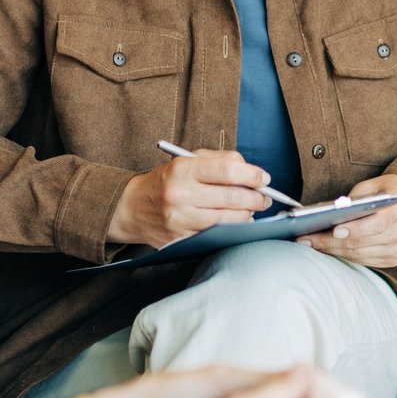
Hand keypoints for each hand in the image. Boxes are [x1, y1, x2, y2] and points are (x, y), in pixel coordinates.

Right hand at [108, 149, 270, 246]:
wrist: (131, 208)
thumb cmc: (164, 181)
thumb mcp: (186, 160)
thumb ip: (218, 159)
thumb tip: (250, 169)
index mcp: (182, 169)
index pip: (227, 170)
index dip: (252, 174)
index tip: (263, 178)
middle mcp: (180, 193)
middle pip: (232, 196)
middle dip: (256, 197)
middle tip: (265, 197)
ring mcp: (181, 219)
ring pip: (229, 220)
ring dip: (248, 215)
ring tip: (252, 209)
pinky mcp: (182, 238)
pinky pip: (217, 235)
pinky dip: (233, 229)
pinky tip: (236, 223)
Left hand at [297, 174, 396, 267]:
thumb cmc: (384, 192)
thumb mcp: (370, 187)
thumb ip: (354, 198)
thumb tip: (330, 211)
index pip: (375, 225)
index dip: (354, 229)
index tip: (334, 230)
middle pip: (360, 243)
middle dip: (329, 241)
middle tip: (306, 238)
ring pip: (358, 254)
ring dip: (331, 250)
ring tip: (310, 243)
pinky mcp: (392, 260)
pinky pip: (362, 260)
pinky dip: (342, 254)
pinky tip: (325, 248)